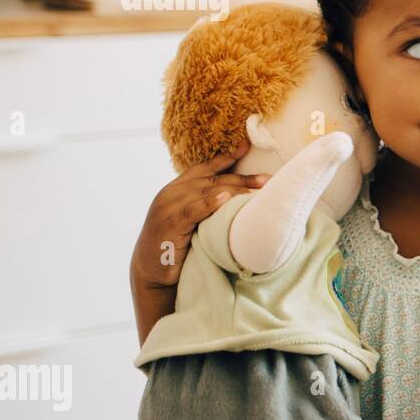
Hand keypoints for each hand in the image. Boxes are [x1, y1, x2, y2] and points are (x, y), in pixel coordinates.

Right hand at [130, 139, 270, 290]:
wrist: (151, 272)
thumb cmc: (175, 246)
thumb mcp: (189, 220)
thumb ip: (204, 205)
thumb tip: (236, 198)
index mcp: (176, 189)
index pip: (204, 168)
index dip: (226, 157)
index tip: (246, 146)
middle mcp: (171, 193)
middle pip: (212, 180)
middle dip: (242, 178)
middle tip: (268, 179)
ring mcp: (168, 207)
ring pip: (206, 192)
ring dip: (235, 189)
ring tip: (258, 188)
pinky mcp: (169, 223)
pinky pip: (192, 210)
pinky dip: (209, 203)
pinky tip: (226, 199)